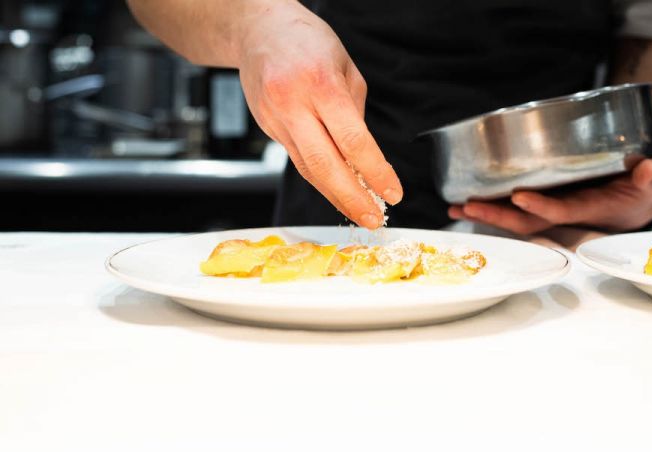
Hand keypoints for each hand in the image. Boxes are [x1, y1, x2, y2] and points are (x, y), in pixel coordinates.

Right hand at [238, 0, 401, 228]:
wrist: (256, 30)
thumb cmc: (306, 41)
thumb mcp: (345, 67)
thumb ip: (355, 111)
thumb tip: (365, 155)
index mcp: (320, 84)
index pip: (353, 141)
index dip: (375, 173)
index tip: (392, 193)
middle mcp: (293, 104)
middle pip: (325, 166)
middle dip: (352, 199)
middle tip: (373, 219)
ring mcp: (275, 119)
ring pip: (308, 170)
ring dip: (336, 197)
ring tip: (359, 213)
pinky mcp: (267, 129)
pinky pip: (298, 160)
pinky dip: (320, 179)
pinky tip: (337, 191)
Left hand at [448, 158, 651, 234]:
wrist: (634, 197)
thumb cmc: (641, 187)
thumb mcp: (649, 182)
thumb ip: (648, 177)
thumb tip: (648, 170)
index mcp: (589, 208)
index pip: (561, 211)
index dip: (541, 206)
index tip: (519, 196)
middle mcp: (564, 213)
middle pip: (526, 220)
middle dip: (496, 214)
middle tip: (466, 206)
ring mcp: (550, 210)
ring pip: (514, 217)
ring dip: (485, 213)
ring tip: (454, 207)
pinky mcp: (542, 202)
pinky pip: (513, 209)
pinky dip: (490, 206)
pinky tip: (464, 201)